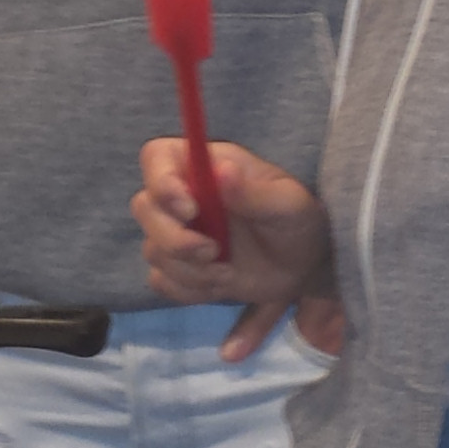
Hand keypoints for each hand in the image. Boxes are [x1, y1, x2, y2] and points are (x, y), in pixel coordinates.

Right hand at [133, 137, 336, 361]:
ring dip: (188, 269)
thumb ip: (256, 192)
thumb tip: (222, 173)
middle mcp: (184, 196)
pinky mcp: (181, 269)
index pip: (157, 157)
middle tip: (213, 252)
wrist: (305, 267)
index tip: (190, 209)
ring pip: (152, 250)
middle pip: (144, 207)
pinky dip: (189, 290)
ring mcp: (179, 233)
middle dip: (173, 237)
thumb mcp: (289, 205)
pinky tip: (221, 285)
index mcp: (206, 167)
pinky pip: (161, 281)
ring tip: (228, 274)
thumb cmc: (299, 222)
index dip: (161, 180)